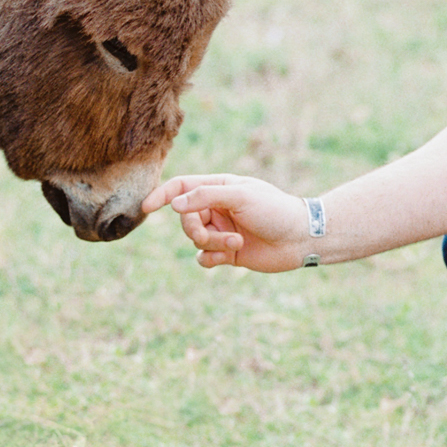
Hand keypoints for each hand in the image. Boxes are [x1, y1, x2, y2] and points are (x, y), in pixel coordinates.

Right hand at [141, 172, 309, 271]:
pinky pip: (204, 257)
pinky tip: (227, 257)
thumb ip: (205, 197)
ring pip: (195, 239)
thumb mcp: (240, 196)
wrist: (300, 238)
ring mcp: (222, 230)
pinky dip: (210, 258)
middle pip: (185, 218)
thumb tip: (174, 204)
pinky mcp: (227, 253)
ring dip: (212, 243)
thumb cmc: (274, 210)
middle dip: (194, 229)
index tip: (146, 207)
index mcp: (219, 188)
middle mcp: (217, 208)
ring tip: (237, 243)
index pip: (181, 187)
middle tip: (211, 235)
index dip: (162, 195)